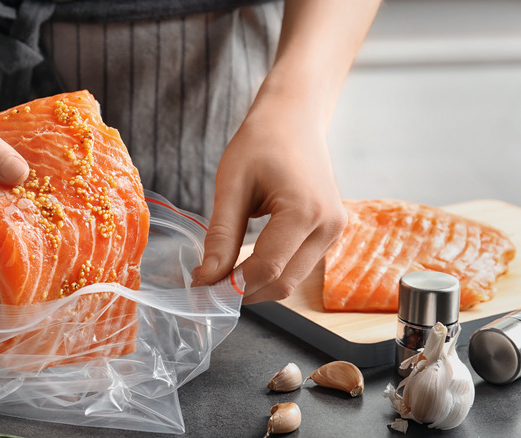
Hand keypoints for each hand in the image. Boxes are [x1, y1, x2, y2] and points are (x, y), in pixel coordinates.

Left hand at [192, 90, 346, 303]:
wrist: (294, 117)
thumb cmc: (261, 141)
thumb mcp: (231, 184)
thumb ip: (221, 234)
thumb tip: (207, 278)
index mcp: (306, 211)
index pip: (266, 267)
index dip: (231, 285)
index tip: (199, 288)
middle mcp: (329, 226)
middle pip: (282, 282)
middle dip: (243, 292)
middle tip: (206, 288)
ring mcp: (335, 231)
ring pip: (292, 280)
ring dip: (256, 285)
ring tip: (220, 277)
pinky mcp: (331, 232)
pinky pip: (298, 266)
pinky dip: (270, 272)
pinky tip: (243, 264)